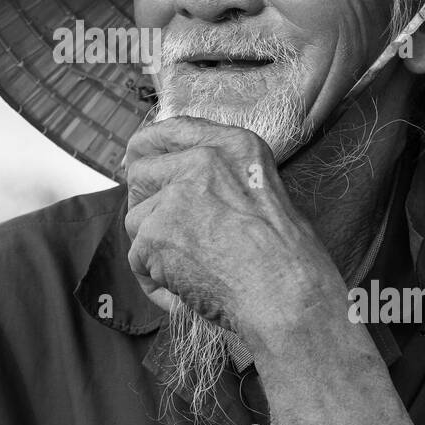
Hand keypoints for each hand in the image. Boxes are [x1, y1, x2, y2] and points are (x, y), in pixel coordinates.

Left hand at [123, 115, 340, 343]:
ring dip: (154, 250)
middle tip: (167, 237)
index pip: (171, 130)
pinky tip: (187, 290)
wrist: (288, 294)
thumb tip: (176, 183)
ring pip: (136, 220)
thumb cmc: (288, 259)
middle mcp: (203, 159)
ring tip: (192, 272)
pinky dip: (156, 281)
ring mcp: (176, 194)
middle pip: (141, 173)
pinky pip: (137, 258)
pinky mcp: (157, 231)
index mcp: (234, 144)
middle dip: (145, 206)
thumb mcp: (263, 191)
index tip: (138, 163)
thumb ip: (220, 178)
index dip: (148, 150)